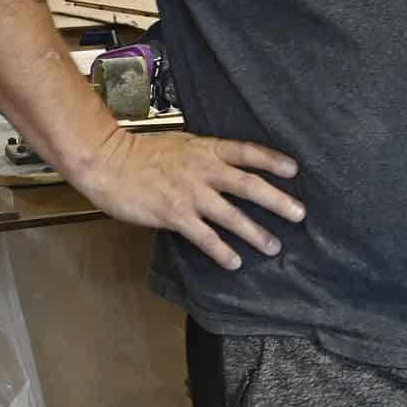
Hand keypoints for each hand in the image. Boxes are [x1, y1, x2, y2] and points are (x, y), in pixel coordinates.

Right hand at [73, 124, 303, 269]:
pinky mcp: (175, 215)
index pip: (246, 152)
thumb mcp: (179, 144)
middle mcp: (203, 170)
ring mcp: (190, 194)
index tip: (294, 169)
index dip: (272, 160)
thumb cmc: (138, 152)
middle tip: (299, 214)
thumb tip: (223, 167)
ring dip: (256, 232)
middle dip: (277, 201)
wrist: (107, 162)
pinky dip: (222, 251)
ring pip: (232, 216)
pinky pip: (205, 237)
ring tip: (274, 246)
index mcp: (205, 149)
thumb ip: (203, 156)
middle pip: (249, 185)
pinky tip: (234, 262)